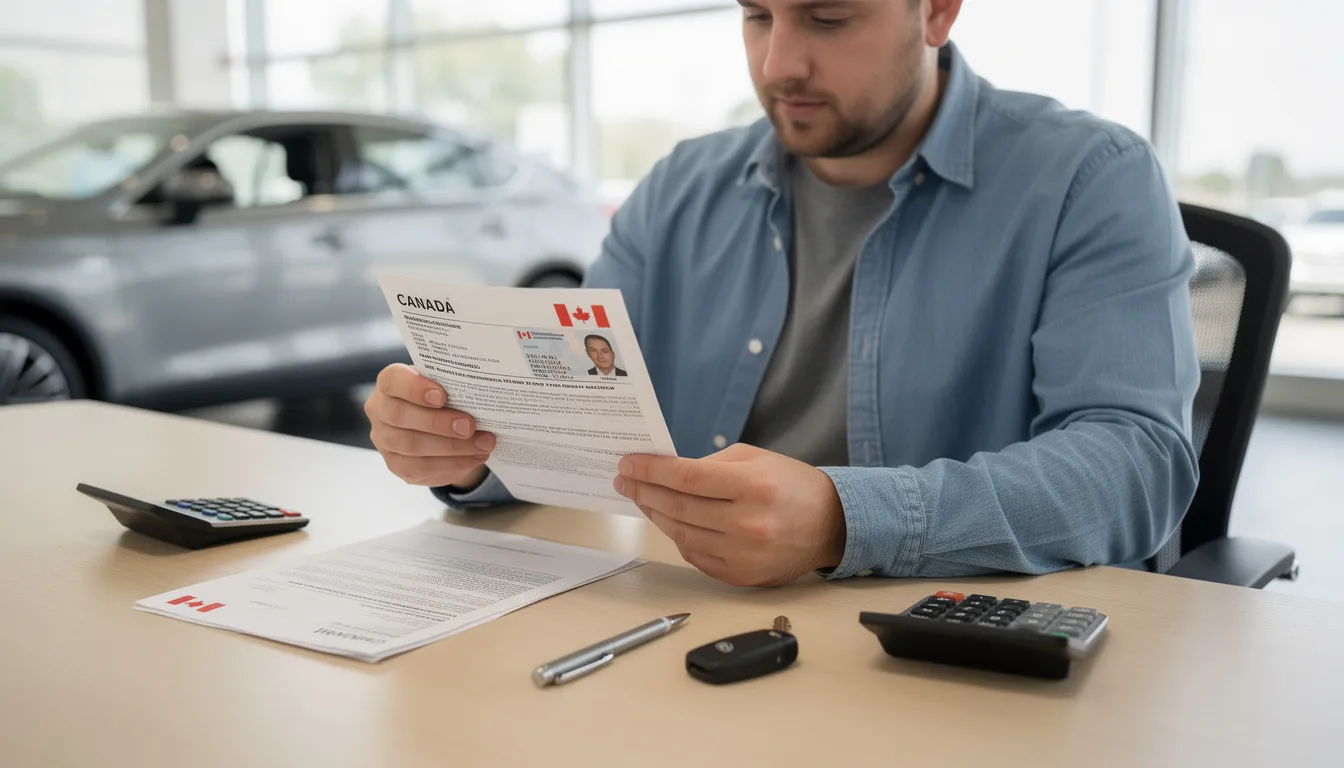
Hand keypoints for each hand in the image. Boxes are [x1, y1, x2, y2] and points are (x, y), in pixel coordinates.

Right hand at [364, 363, 495, 488]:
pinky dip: (453, 463)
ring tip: (483, 443)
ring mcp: (384, 439)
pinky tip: (475, 457)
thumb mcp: (447, 386)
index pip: (393, 380)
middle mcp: (380, 410)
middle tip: (470, 426)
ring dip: (452, 446)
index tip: (442, 396)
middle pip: (401, 416)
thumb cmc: (444, 399)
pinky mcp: (396, 465)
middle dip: (438, 422)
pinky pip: (422, 467)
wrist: (439, 428)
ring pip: (412, 445)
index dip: (415, 388)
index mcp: (389, 383)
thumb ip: (454, 386)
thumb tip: (481, 393)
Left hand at [613, 443, 846, 586]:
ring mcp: (743, 554)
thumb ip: (710, 464)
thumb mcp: (755, 459)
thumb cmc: (791, 485)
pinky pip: (695, 556)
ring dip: (655, 515)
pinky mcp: (741, 576)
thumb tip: (666, 473)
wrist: (831, 525)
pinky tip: (668, 522)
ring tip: (642, 499)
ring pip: (681, 534)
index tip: (628, 464)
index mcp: (752, 486)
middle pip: (678, 507)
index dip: (651, 470)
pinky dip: (677, 538)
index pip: (686, 477)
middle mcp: (748, 523)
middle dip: (644, 491)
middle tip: (625, 480)